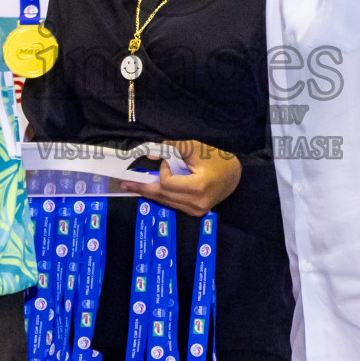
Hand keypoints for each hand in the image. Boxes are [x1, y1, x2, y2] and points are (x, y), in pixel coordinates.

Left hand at [120, 140, 241, 215]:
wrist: (236, 175)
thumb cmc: (218, 159)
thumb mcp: (196, 148)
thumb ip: (172, 149)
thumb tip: (149, 155)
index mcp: (199, 188)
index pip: (167, 183)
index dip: (164, 170)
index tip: (169, 159)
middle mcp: (197, 203)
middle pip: (162, 195)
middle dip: (142, 187)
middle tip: (124, 182)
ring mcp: (196, 210)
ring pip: (165, 201)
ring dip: (149, 192)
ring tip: (132, 185)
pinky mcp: (195, 212)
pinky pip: (172, 203)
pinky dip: (161, 195)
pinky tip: (149, 189)